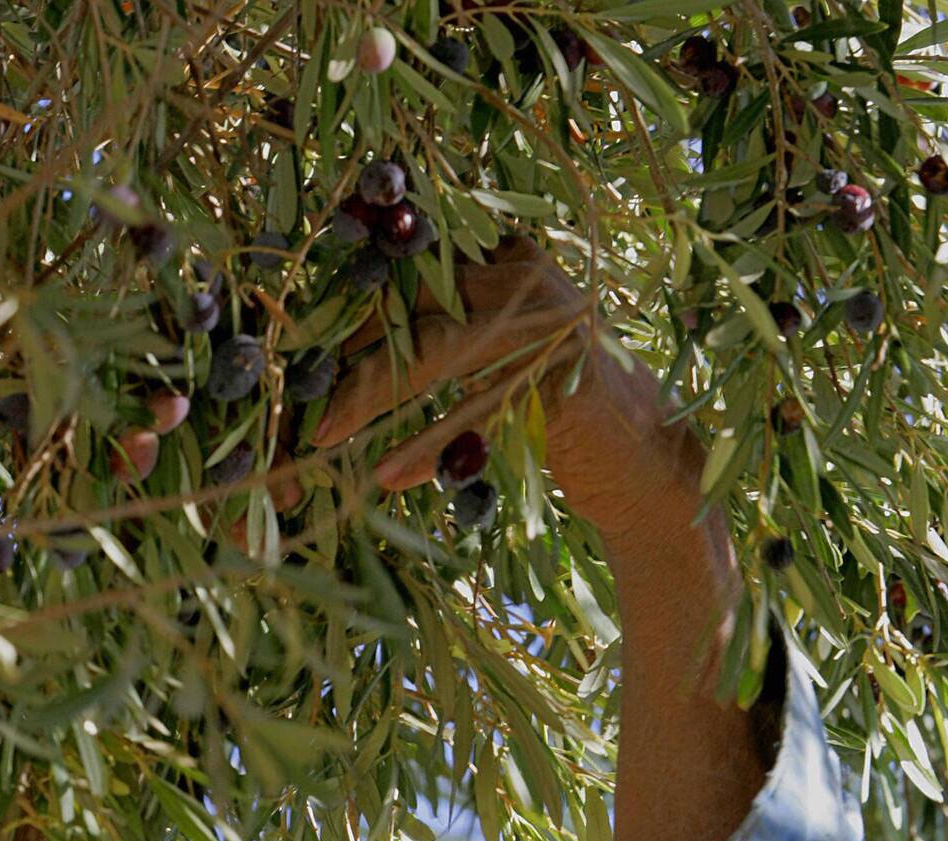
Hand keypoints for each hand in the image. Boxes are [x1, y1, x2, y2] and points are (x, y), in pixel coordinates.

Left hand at [309, 235, 706, 543]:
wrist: (648, 470)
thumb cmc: (565, 417)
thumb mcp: (502, 362)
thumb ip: (446, 334)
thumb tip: (347, 341)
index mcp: (511, 255)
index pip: (414, 262)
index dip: (354, 298)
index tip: (301, 339)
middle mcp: (529, 276)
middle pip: (413, 300)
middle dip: (349, 349)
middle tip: (299, 396)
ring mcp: (547, 327)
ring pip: (431, 353)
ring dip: (369, 399)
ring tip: (322, 437)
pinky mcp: (560, 384)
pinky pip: (471, 414)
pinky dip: (427, 449)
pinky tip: (387, 477)